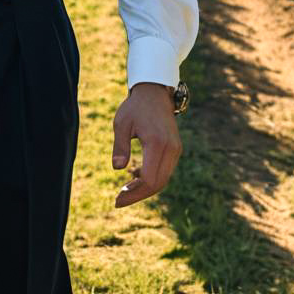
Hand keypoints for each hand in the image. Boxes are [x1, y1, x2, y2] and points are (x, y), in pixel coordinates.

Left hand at [111, 82, 181, 207]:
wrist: (155, 92)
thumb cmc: (135, 107)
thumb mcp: (122, 123)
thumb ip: (120, 146)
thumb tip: (118, 168)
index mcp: (157, 143)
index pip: (150, 179)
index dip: (134, 193)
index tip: (118, 199)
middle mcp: (171, 149)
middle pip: (158, 184)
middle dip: (138, 194)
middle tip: (119, 200)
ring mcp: (176, 150)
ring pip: (163, 179)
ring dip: (145, 189)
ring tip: (125, 192)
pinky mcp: (175, 149)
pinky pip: (165, 171)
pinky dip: (152, 179)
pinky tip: (135, 178)